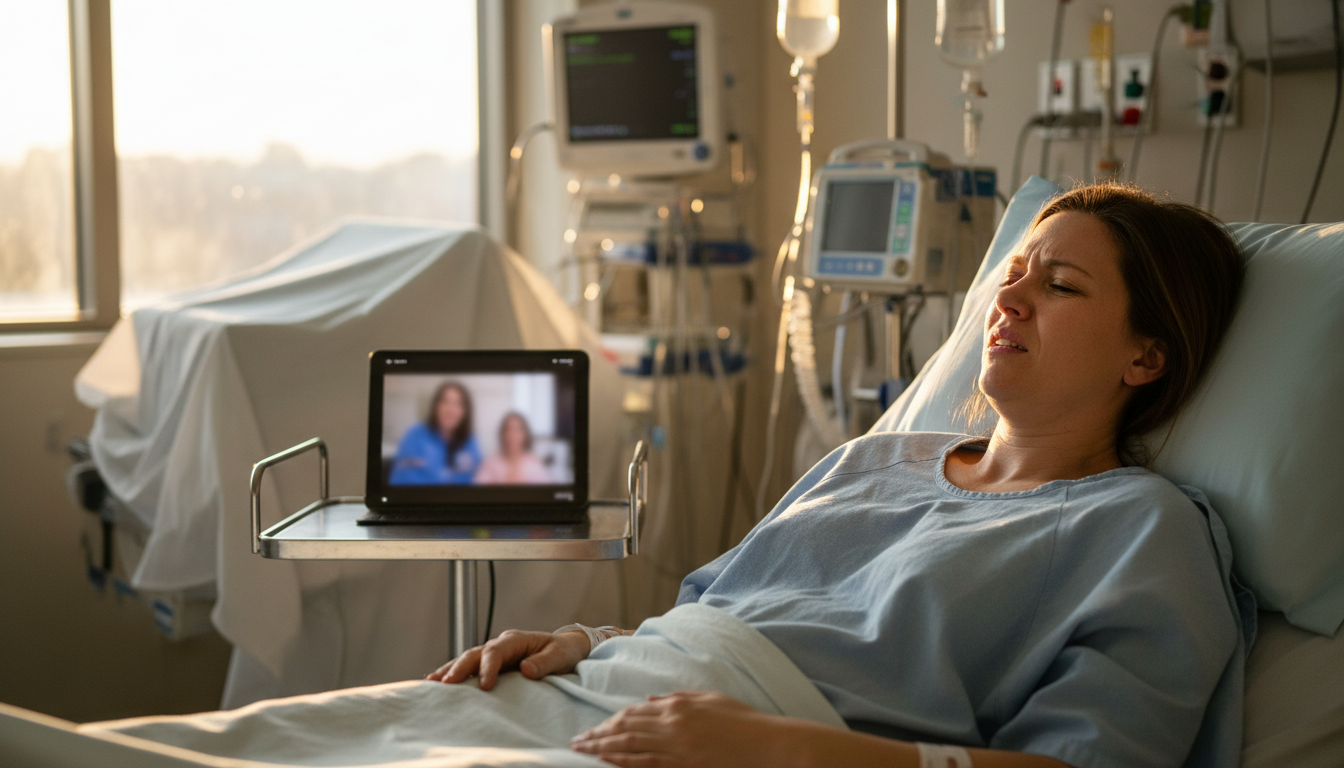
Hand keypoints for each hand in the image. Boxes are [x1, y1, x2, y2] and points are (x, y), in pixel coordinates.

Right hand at [425, 629, 589, 690]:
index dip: (488, 667)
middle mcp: (500, 645)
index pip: (496, 651)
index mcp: (516, 640)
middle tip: (447, 684)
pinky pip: (469, 669)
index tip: (484, 685)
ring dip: (450, 670)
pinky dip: (453, 675)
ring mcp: (493, 655)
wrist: (564, 651)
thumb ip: (545, 662)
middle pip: (475, 654)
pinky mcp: (490, 667)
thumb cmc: (563, 652)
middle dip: (459, 668)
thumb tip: (526, 668)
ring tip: (431, 683)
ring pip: (466, 660)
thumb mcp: (560, 656)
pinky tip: (438, 685)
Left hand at [570, 691, 793, 767]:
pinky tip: (607, 762)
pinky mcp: (683, 766)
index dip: (612, 721)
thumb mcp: (711, 700)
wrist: (770, 747)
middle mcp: (673, 723)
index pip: (635, 712)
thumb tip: (649, 698)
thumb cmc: (745, 724)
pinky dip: (623, 763)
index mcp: (679, 705)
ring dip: (602, 749)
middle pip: (626, 728)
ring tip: (583, 752)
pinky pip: (646, 765)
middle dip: (598, 735)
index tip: (595, 729)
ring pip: (629, 747)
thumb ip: (679, 698)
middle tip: (576, 743)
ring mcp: (677, 747)